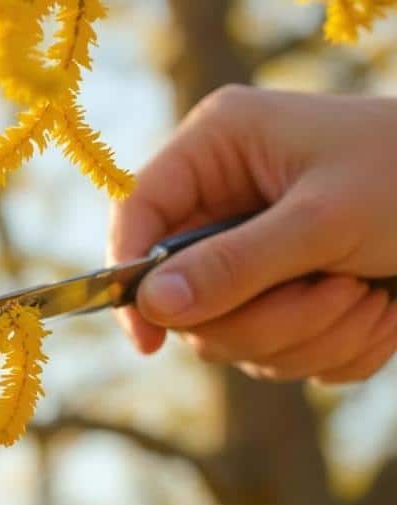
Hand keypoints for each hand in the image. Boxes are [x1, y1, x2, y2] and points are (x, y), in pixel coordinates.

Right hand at [108, 86, 396, 383]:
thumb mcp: (325, 219)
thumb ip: (235, 264)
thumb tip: (155, 306)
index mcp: (218, 149)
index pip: (139, 215)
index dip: (132, 278)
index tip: (149, 340)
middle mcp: (224, 202)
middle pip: (186, 297)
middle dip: (264, 316)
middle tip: (333, 295)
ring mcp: (253, 254)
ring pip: (232, 337)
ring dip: (308, 336)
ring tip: (369, 297)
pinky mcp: (284, 295)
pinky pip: (275, 355)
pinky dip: (333, 350)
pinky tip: (377, 313)